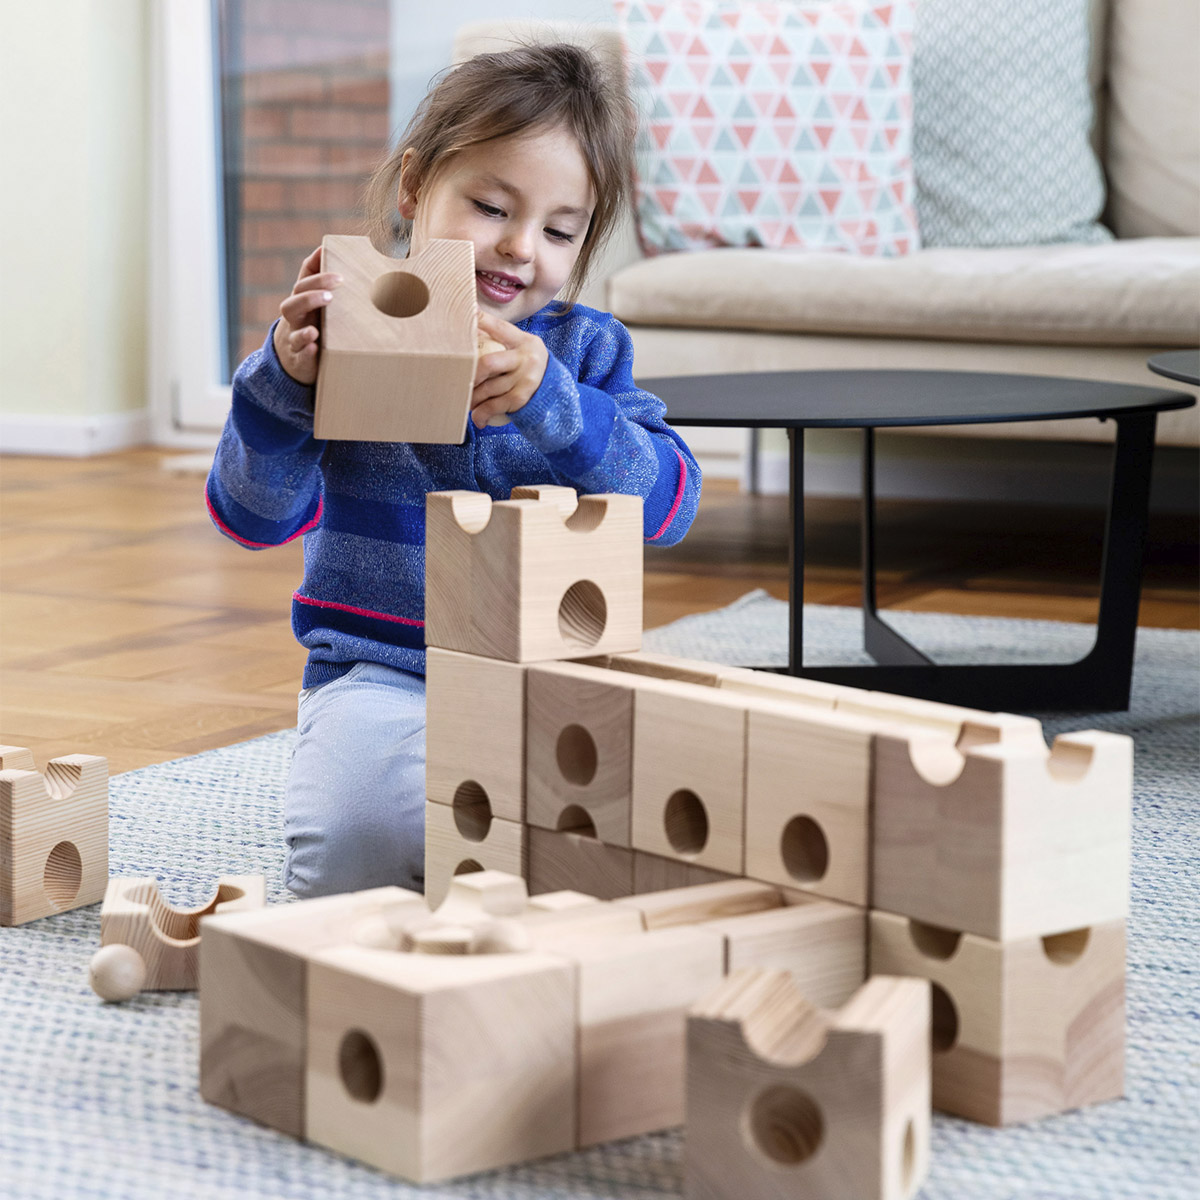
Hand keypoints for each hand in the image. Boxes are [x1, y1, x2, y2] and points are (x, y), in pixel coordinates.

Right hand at [272, 247, 341, 384]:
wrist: (291, 361)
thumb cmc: (309, 324)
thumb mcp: (313, 303)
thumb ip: (319, 279)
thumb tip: (326, 248)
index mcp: (301, 302)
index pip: (303, 284)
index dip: (318, 277)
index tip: (339, 275)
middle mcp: (295, 319)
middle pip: (293, 303)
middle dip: (311, 297)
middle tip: (332, 294)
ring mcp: (295, 340)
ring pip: (293, 331)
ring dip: (305, 329)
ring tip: (316, 327)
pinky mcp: (299, 361)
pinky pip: (299, 356)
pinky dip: (306, 352)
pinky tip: (313, 348)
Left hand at [470, 310, 547, 428]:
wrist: (556, 389)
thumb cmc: (528, 366)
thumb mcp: (521, 347)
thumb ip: (500, 339)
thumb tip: (469, 328)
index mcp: (523, 340)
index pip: (499, 327)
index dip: (482, 320)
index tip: (467, 314)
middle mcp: (526, 358)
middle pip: (489, 364)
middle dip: (470, 374)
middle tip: (456, 379)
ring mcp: (525, 379)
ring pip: (489, 388)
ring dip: (472, 397)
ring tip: (463, 399)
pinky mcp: (523, 398)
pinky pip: (497, 406)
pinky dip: (483, 413)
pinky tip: (476, 418)